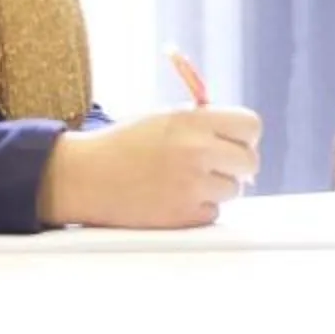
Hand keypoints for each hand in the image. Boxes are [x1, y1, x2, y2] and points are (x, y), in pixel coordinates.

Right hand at [37, 106, 263, 227]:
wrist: (83, 176)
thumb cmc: (124, 144)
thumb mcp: (167, 118)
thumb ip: (205, 124)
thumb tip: (241, 140)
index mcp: (195, 121)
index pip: (251, 125)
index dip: (245, 136)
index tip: (235, 143)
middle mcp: (198, 151)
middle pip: (249, 162)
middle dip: (236, 165)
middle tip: (216, 168)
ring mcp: (192, 185)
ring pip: (233, 190)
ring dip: (216, 189)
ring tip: (185, 183)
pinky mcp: (182, 216)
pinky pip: (212, 213)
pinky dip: (199, 209)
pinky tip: (173, 199)